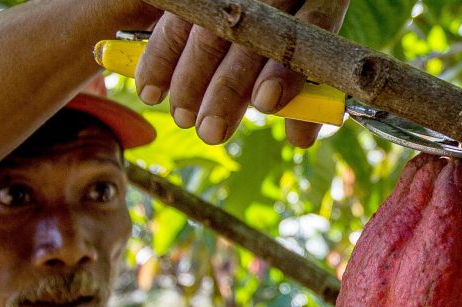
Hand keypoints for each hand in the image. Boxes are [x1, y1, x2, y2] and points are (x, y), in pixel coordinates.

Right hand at [134, 0, 349, 146]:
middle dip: (227, 87)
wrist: (247, 7)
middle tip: (210, 131)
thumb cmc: (283, 43)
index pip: (310, 25)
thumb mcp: (301, 63)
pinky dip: (160, 56)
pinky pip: (174, 18)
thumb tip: (301, 138)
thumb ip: (305, 98)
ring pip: (209, 28)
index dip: (285, 68)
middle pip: (250, 34)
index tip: (265, 103)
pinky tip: (151, 88)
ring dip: (190, 77)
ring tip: (183, 117)